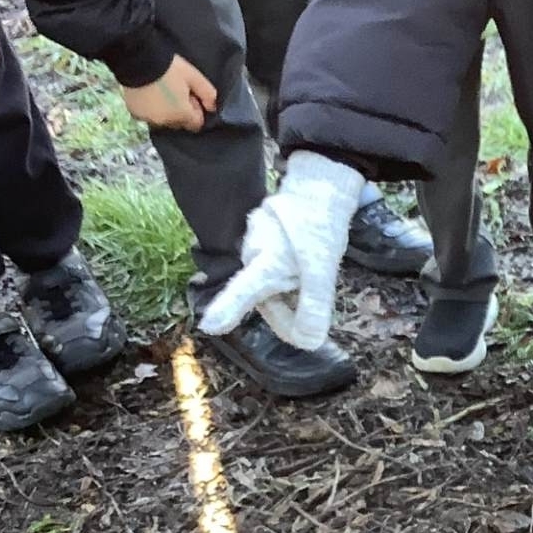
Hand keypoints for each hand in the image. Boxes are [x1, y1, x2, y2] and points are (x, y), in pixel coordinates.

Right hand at [120, 55, 219, 131]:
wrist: (138, 59)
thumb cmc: (168, 67)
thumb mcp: (193, 76)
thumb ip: (207, 94)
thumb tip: (212, 108)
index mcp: (181, 114)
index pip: (196, 123)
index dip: (196, 110)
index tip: (191, 95)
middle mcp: (165, 122)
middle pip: (179, 123)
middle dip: (181, 111)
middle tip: (176, 91)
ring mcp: (148, 119)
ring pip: (163, 120)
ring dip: (165, 111)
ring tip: (162, 91)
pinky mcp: (135, 113)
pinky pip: (148, 115)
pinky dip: (150, 108)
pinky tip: (149, 93)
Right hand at [197, 152, 363, 348]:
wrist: (318, 189)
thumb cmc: (319, 228)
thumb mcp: (324, 270)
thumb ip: (315, 305)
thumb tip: (308, 342)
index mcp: (265, 261)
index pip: (244, 290)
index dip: (228, 309)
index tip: (208, 326)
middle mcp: (250, 254)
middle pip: (263, 301)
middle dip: (287, 307)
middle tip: (312, 288)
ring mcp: (250, 247)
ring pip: (267, 287)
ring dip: (287, 289)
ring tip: (306, 267)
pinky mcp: (255, 245)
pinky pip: (269, 272)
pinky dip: (285, 276)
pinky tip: (299, 264)